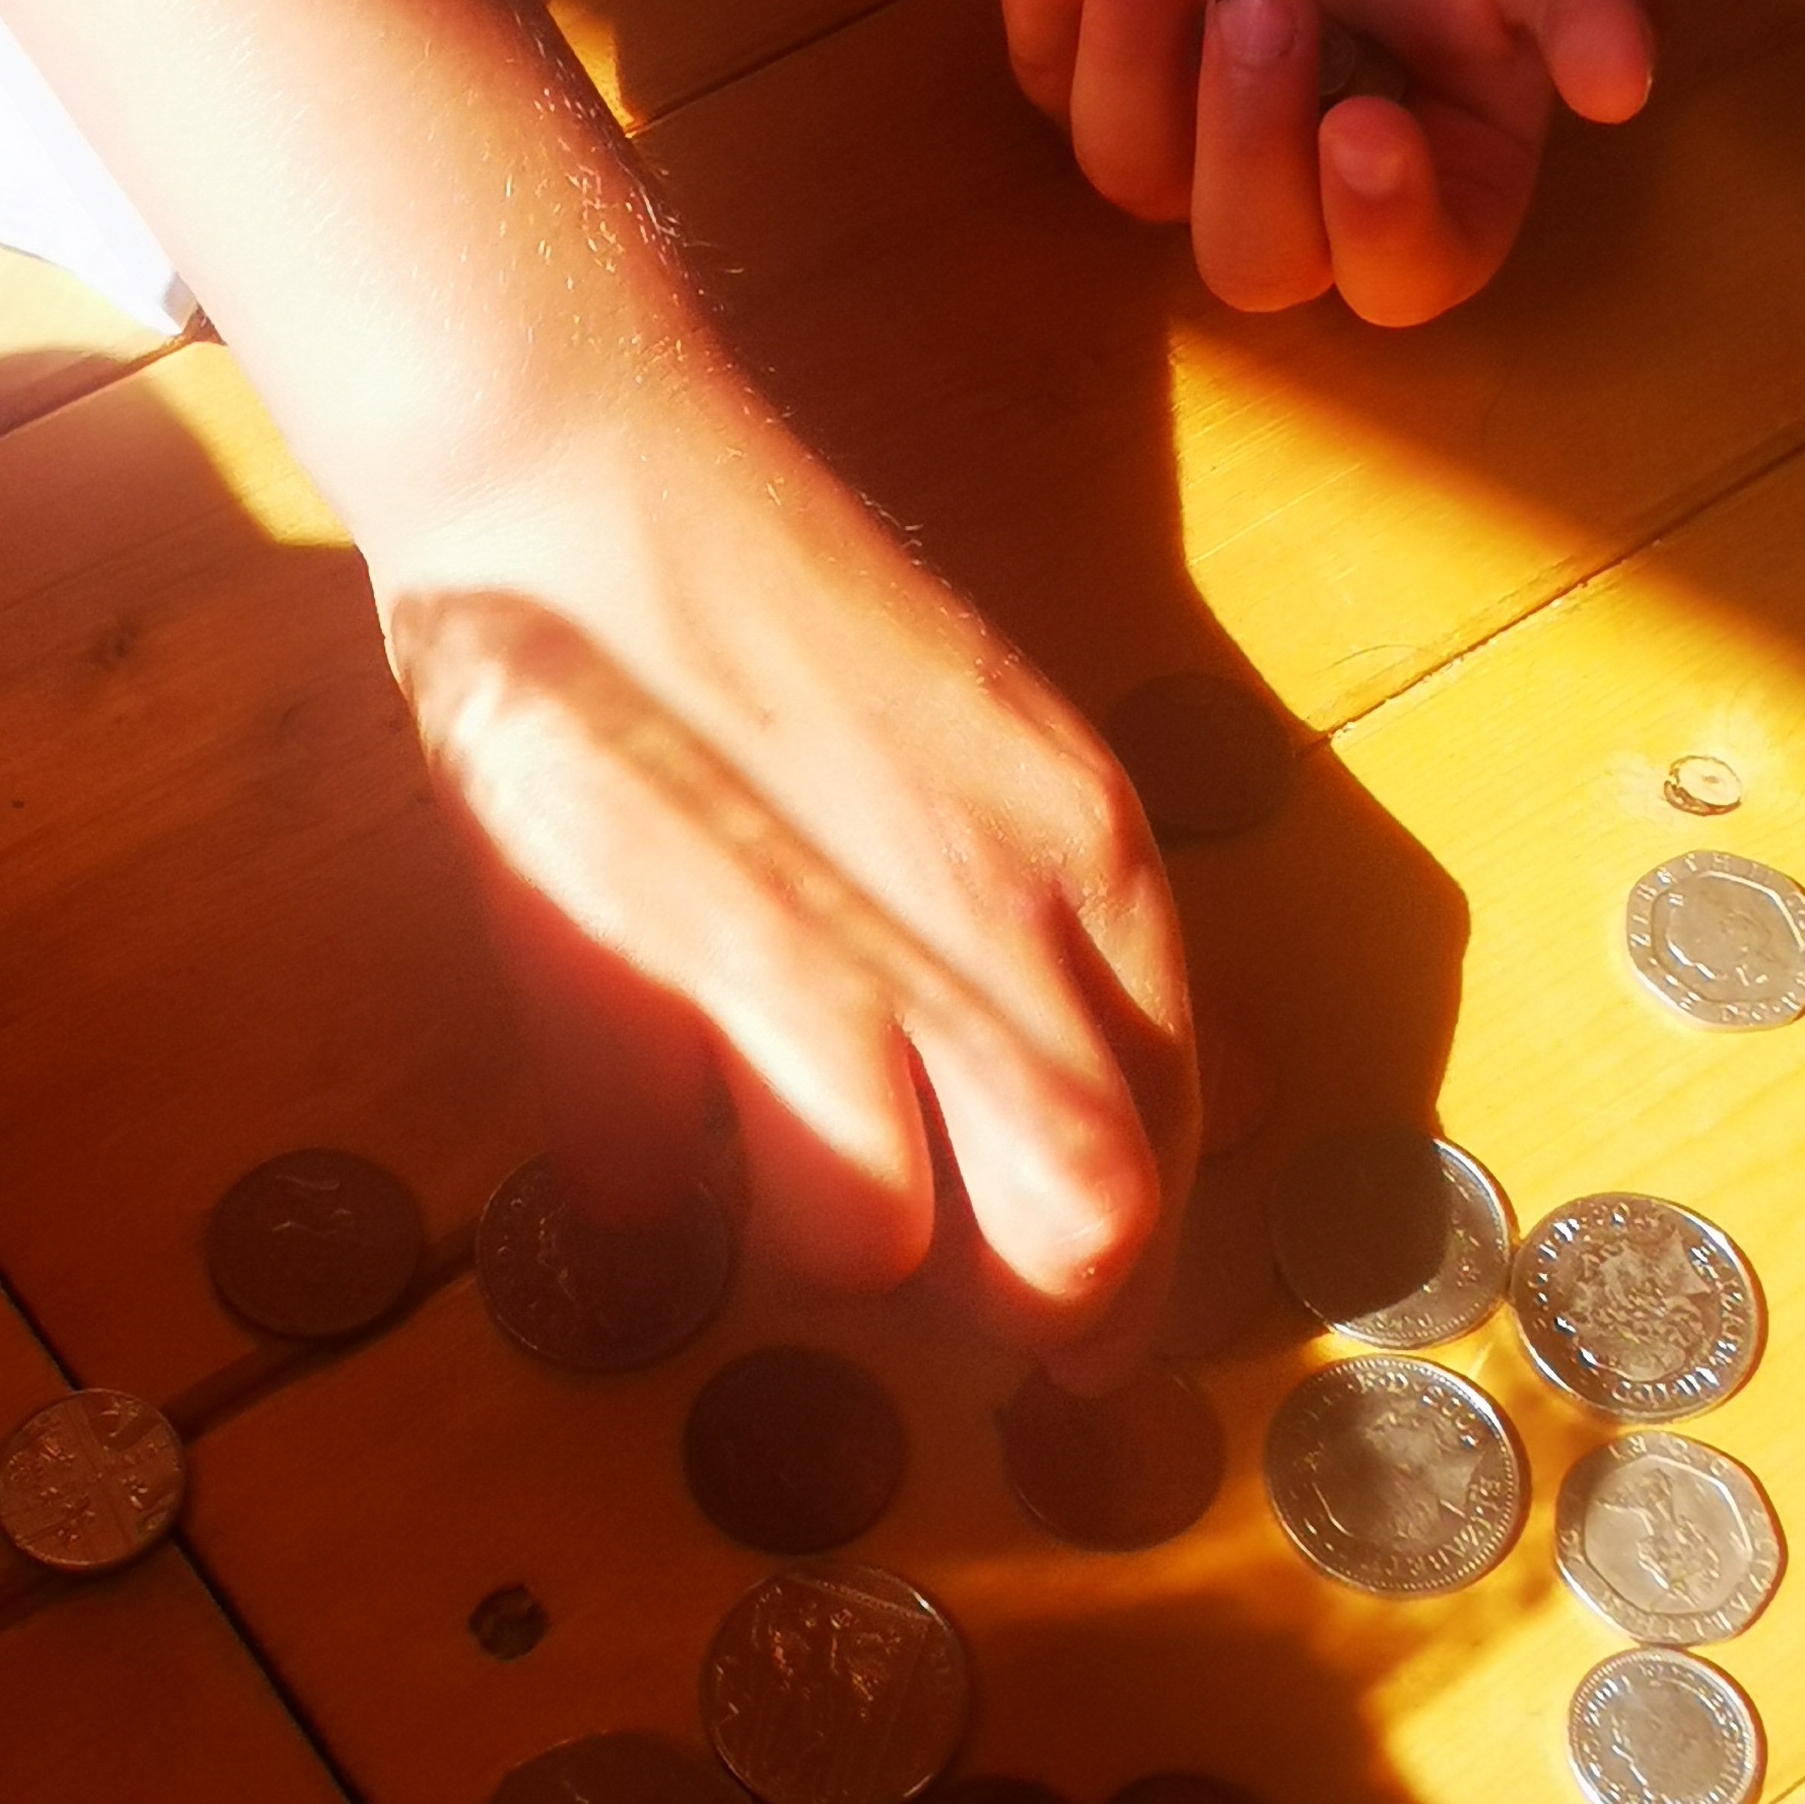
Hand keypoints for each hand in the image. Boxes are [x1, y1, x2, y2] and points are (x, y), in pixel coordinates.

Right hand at [377, 391, 1193, 1362]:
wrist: (595, 478)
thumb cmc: (796, 611)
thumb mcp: (1008, 755)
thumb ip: (1085, 930)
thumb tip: (1209, 1108)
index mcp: (1087, 855)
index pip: (1170, 1136)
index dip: (1127, 1270)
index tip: (1073, 1325)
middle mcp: (977, 917)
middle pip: (1074, 1229)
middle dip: (1014, 1319)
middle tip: (945, 1302)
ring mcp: (799, 955)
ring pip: (860, 1247)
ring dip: (809, 1250)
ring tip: (764, 1176)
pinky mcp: (621, 977)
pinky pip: (646, 1190)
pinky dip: (638, 1190)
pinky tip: (631, 1108)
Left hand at [1001, 0, 1651, 322]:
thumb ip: (1597, 0)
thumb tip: (1623, 84)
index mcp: (1436, 194)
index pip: (1403, 274)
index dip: (1379, 226)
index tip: (1368, 123)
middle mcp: (1300, 197)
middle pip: (1250, 255)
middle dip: (1245, 133)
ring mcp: (1181, 139)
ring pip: (1127, 164)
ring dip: (1132, 46)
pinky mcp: (1087, 63)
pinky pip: (1039, 71)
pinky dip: (1047, 1)